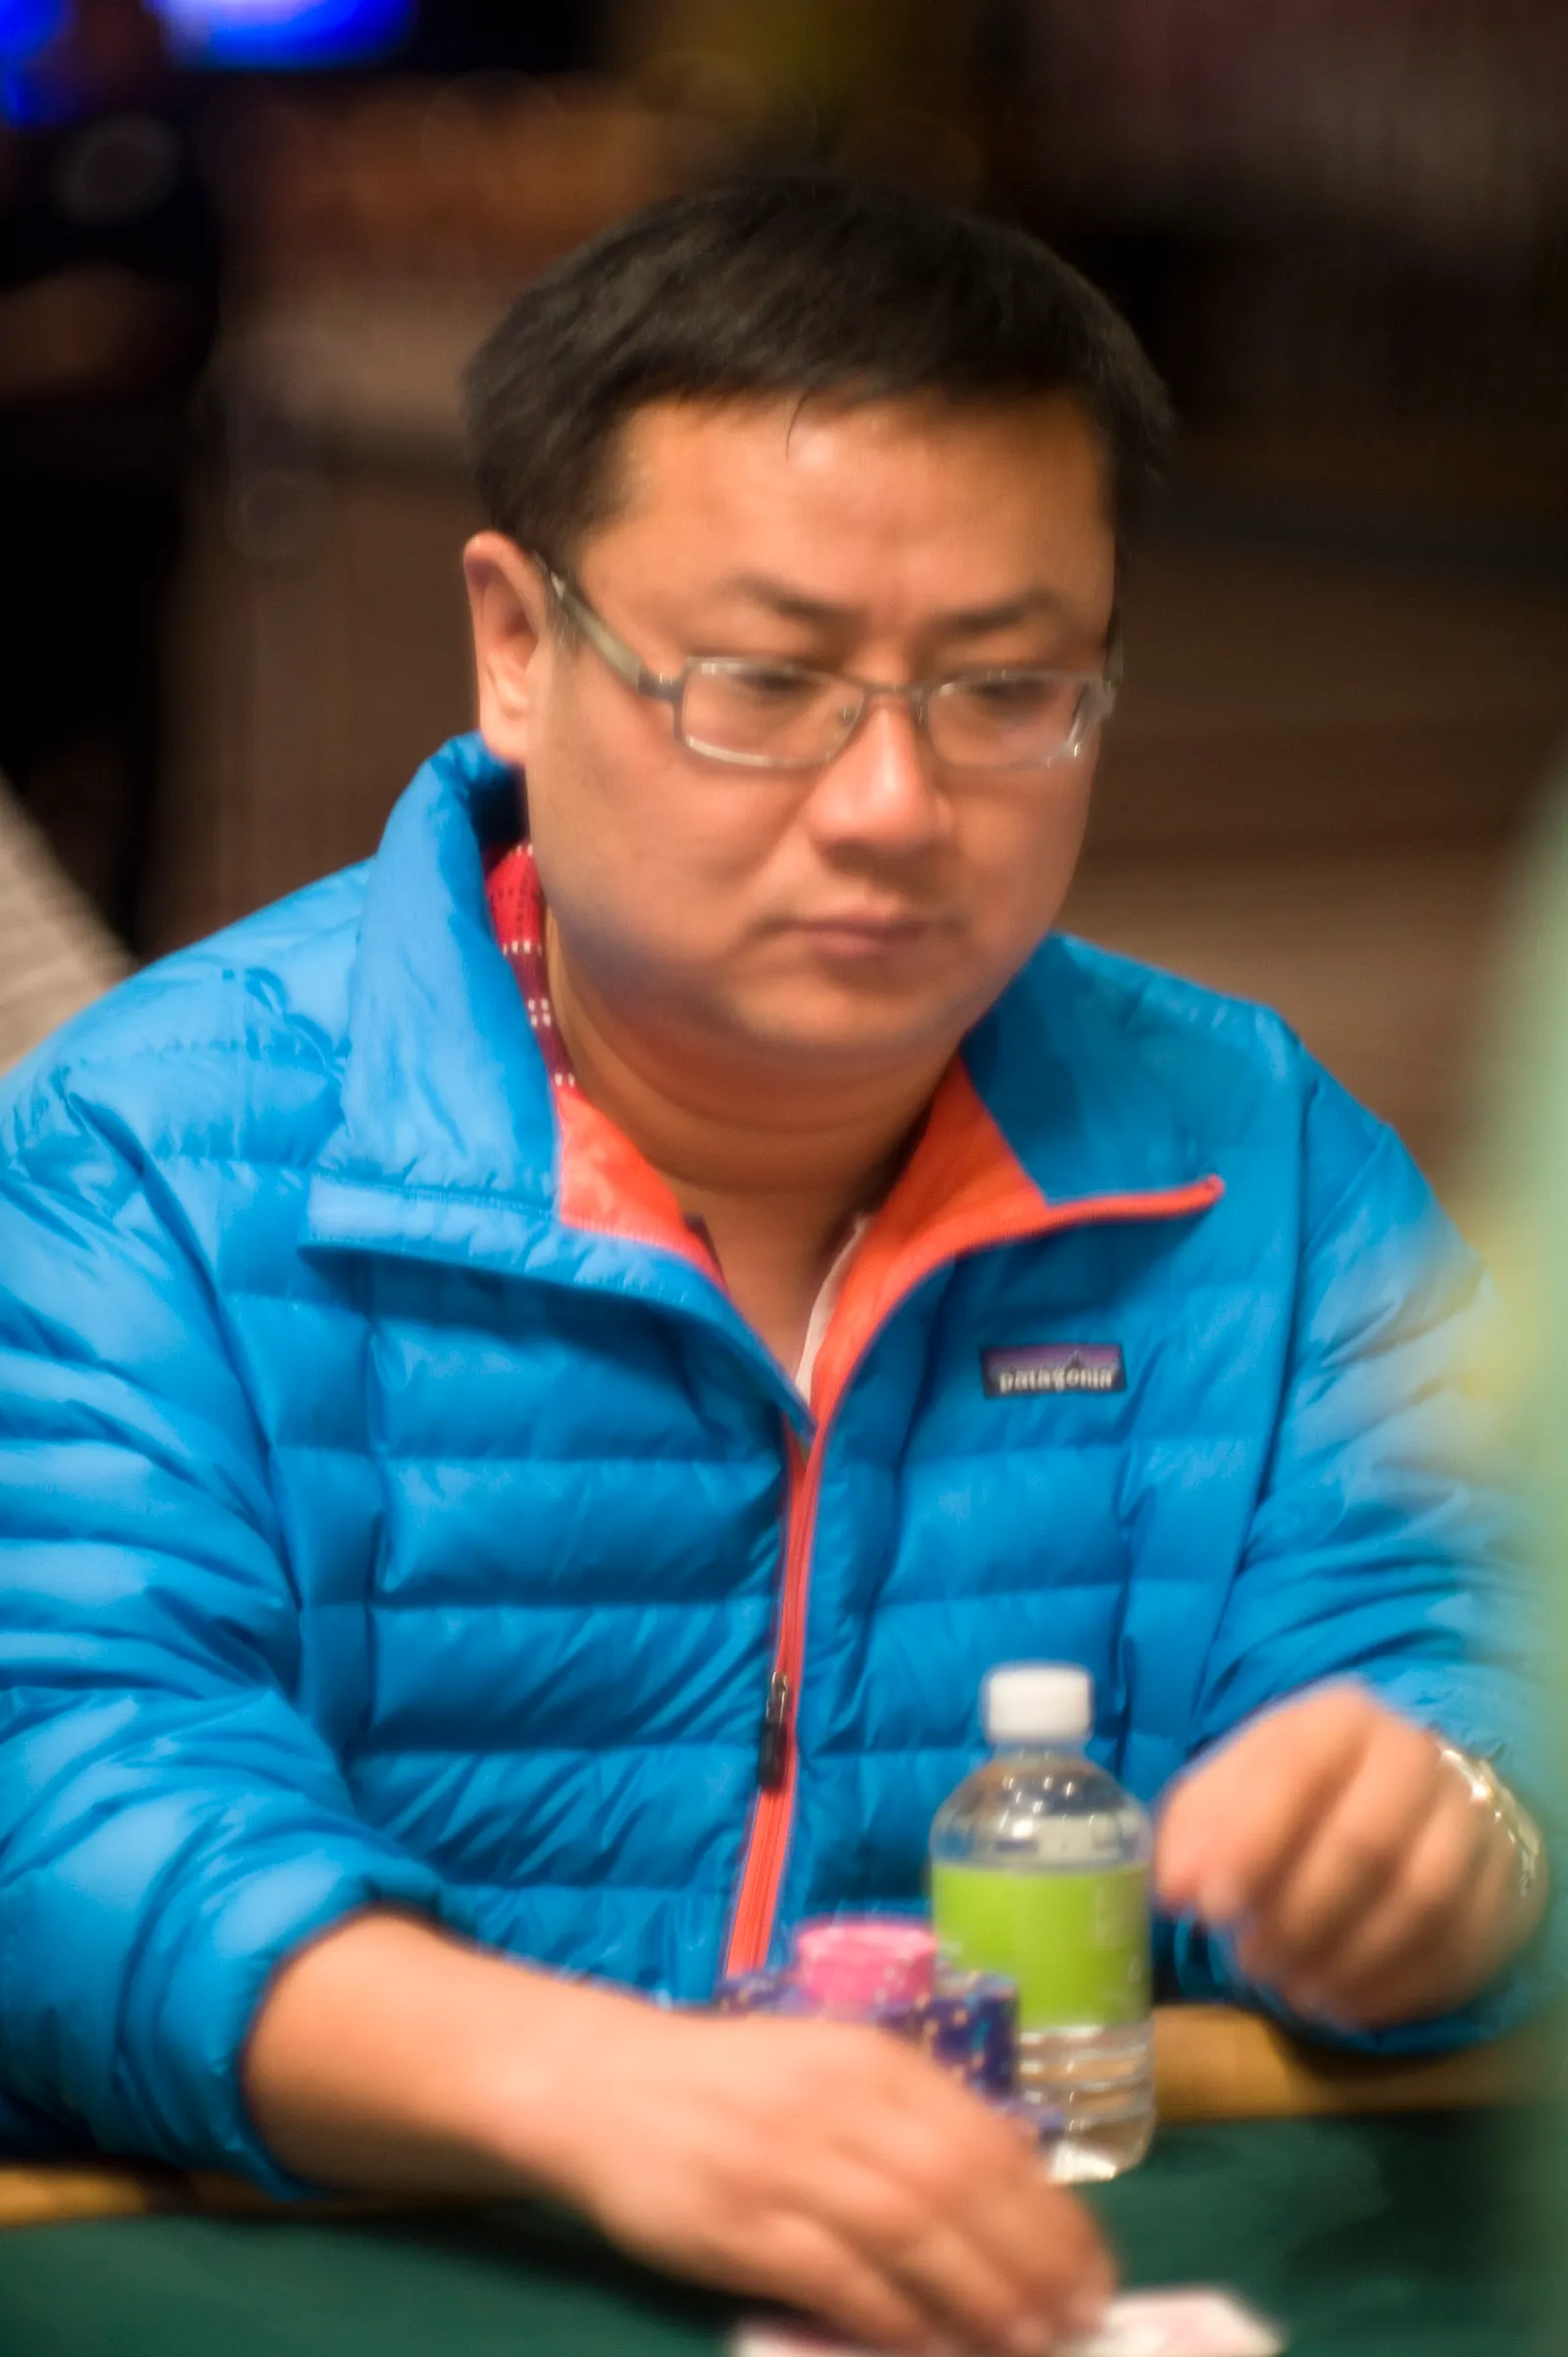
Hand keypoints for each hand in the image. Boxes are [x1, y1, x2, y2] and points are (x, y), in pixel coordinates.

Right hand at [541, 2004, 1112, 2354]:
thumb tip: (1014, 2194)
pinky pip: (837, 2279)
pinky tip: (933, 2349)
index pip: (988, 2139)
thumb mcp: (831, 2069)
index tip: (1094, 2267)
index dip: (1052, 2211)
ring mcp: (787, 2162)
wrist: (606, 2084)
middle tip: (1076, 2319)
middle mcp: (839, 2102)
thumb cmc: (735, 2084)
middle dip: (1032, 2264)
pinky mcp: (740, 2222)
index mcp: (873, 2060)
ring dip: (979, 2299)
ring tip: (1026, 2343)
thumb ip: (911, 2119)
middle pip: (961, 2190)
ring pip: (911, 2235)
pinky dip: (895, 2320)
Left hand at [1154, 1683, 1541, 2028]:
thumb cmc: (1292, 1794)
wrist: (1396, 1795)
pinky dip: (1395, 1988)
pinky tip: (1341, 2005)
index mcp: (1339, 1718)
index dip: (1252, 1843)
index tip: (1210, 1910)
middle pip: (1366, 1842)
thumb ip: (1192, 1832)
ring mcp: (1468, 1819)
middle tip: (1249, 1961)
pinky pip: (1459, 1946)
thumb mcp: (1230, 1791)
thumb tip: (1176, 1890)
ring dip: (1347, 1959)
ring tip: (1289, 1989)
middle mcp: (1415, 1756)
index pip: (1298, 1770)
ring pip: (1421, 1899)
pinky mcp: (1500, 1883)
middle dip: (1299, 1915)